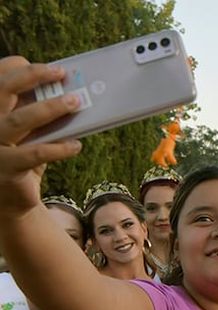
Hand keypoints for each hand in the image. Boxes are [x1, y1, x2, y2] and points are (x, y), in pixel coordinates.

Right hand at [0, 58, 82, 219]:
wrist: (11, 199)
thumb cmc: (22, 157)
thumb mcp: (27, 131)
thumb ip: (35, 112)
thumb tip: (69, 91)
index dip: (19, 68)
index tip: (50, 68)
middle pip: (2, 89)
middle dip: (33, 76)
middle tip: (61, 74)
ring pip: (19, 120)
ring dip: (50, 108)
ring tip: (75, 102)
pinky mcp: (6, 168)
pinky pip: (35, 153)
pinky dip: (59, 148)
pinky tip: (76, 145)